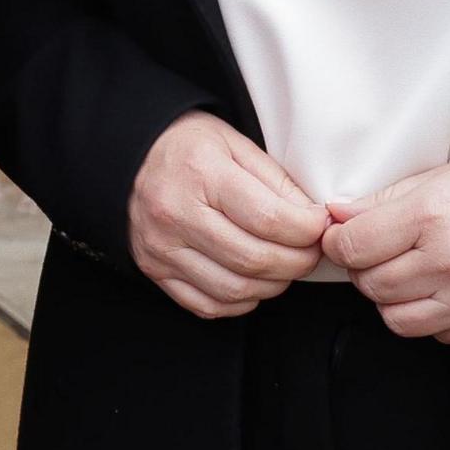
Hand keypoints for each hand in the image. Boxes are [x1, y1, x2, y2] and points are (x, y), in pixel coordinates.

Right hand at [125, 111, 327, 320]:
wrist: (130, 157)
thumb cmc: (187, 147)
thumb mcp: (235, 145)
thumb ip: (277, 182)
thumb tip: (314, 221)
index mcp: (200, 172)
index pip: (269, 218)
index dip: (307, 231)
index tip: (319, 227)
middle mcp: (175, 212)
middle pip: (254, 259)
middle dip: (297, 262)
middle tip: (310, 252)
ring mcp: (161, 246)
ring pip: (234, 289)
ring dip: (272, 285)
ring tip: (284, 267)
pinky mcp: (154, 270)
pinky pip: (208, 305)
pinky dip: (240, 301)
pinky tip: (251, 282)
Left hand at [324, 152, 449, 344]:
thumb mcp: (442, 177)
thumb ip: (384, 200)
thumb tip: (336, 216)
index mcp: (432, 215)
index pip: (354, 246)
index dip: (339, 242)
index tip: (342, 238)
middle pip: (371, 284)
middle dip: (364, 270)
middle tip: (376, 254)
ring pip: (396, 319)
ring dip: (392, 299)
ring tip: (407, 275)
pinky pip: (437, 334)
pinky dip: (430, 316)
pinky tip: (441, 291)